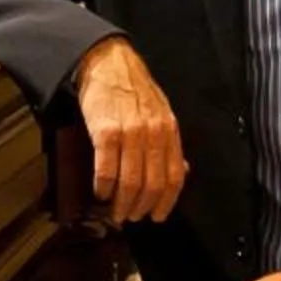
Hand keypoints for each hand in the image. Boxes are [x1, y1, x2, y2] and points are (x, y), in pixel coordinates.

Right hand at [74, 37, 185, 221]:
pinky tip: (100, 192)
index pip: (174, 176)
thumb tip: (180, 172)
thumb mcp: (161, 113)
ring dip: (121, 203)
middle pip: (152, 184)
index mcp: (169, 131)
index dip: (166, 201)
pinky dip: (103, 187)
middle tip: (131, 216)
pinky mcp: (106, 131)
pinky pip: (106, 169)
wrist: (108, 63)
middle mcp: (153, 133)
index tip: (158, 216)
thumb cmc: (133, 89)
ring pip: (130, 182)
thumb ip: (169, 144)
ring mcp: (130, 132)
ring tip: (115, 211)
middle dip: (141, 207)